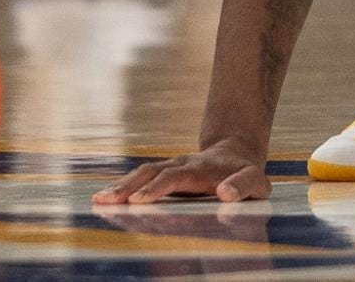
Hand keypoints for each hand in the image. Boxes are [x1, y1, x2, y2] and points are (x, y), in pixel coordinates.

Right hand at [93, 136, 270, 204]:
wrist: (237, 153)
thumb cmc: (246, 173)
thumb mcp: (255, 181)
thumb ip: (243, 186)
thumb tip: (224, 193)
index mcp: (199, 169)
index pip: (174, 177)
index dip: (156, 188)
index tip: (139, 200)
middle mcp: (180, 165)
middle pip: (150, 172)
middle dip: (127, 186)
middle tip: (106, 201)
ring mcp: (169, 168)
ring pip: (141, 173)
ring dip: (120, 186)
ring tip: (98, 200)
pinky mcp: (163, 174)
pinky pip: (140, 179)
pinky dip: (122, 187)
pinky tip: (105, 199)